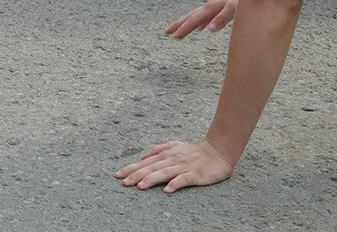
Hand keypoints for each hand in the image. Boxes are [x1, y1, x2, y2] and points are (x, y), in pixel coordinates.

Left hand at [116, 140, 234, 193]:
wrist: (218, 152)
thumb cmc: (194, 151)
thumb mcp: (174, 146)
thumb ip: (158, 150)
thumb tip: (142, 157)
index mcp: (166, 153)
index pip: (145, 162)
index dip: (131, 168)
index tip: (118, 175)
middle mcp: (172, 159)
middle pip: (151, 167)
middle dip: (136, 175)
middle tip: (123, 182)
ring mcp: (183, 166)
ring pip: (164, 173)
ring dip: (151, 179)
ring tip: (140, 186)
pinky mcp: (195, 174)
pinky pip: (184, 179)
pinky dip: (175, 184)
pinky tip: (167, 190)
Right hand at [166, 0, 241, 38]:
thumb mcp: (233, 8)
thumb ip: (221, 18)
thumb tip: (209, 30)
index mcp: (210, 8)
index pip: (193, 20)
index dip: (183, 28)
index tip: (173, 35)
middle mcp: (208, 7)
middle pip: (189, 17)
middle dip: (178, 24)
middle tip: (166, 32)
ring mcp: (212, 8)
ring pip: (195, 16)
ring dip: (185, 23)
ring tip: (177, 30)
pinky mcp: (218, 9)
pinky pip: (203, 17)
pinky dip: (197, 23)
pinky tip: (199, 28)